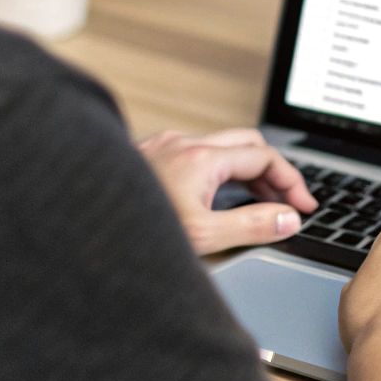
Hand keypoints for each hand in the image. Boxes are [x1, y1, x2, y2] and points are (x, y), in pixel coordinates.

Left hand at [136, 128, 317, 254]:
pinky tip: (212, 197)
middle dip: (272, 170)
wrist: (76, 226)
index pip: (264, 156)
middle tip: (286, 200)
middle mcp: (183, 144)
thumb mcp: (203, 237)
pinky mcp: (147, 156)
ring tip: (257, 202)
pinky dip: (216, 171)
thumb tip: (287, 218)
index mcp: (202, 157)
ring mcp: (163, 146)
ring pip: (219, 147)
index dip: (292, 180)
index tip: (304, 205)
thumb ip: (252, 225)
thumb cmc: (130, 232)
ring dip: (244, 170)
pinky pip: (194, 154)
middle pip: (246, 143)